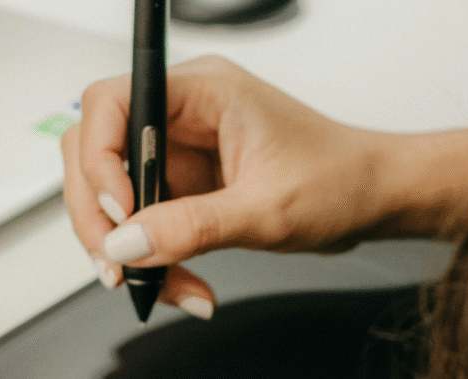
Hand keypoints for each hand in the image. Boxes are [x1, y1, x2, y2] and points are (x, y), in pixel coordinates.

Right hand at [62, 55, 391, 318]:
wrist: (371, 199)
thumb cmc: (339, 178)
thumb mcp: (267, 209)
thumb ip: (192, 226)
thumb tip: (127, 244)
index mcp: (202, 90)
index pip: (113, 103)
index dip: (100, 156)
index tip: (122, 208)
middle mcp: (182, 113)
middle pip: (96, 150)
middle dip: (101, 215)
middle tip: (121, 264)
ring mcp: (178, 150)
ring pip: (112, 193)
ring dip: (125, 247)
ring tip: (162, 284)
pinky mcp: (182, 184)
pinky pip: (141, 222)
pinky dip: (151, 258)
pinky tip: (180, 282)